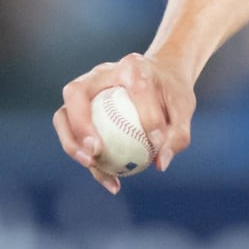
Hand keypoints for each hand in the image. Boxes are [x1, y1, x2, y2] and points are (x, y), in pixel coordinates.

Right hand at [52, 52, 195, 194]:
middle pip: (76, 92)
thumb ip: (178, 133)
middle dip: (80, 123)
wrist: (160, 80)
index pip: (137, 87)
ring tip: (91, 164)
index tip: (157, 142)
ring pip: (63, 115)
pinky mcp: (78, 111)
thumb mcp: (184, 107)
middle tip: (96, 151)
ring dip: (72, 143)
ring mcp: (85, 91)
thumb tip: (160, 163)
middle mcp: (101, 73)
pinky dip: (88, 160)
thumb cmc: (172, 92)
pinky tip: (112, 183)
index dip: (147, 115)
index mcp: (133, 65)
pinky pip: (73, 136)